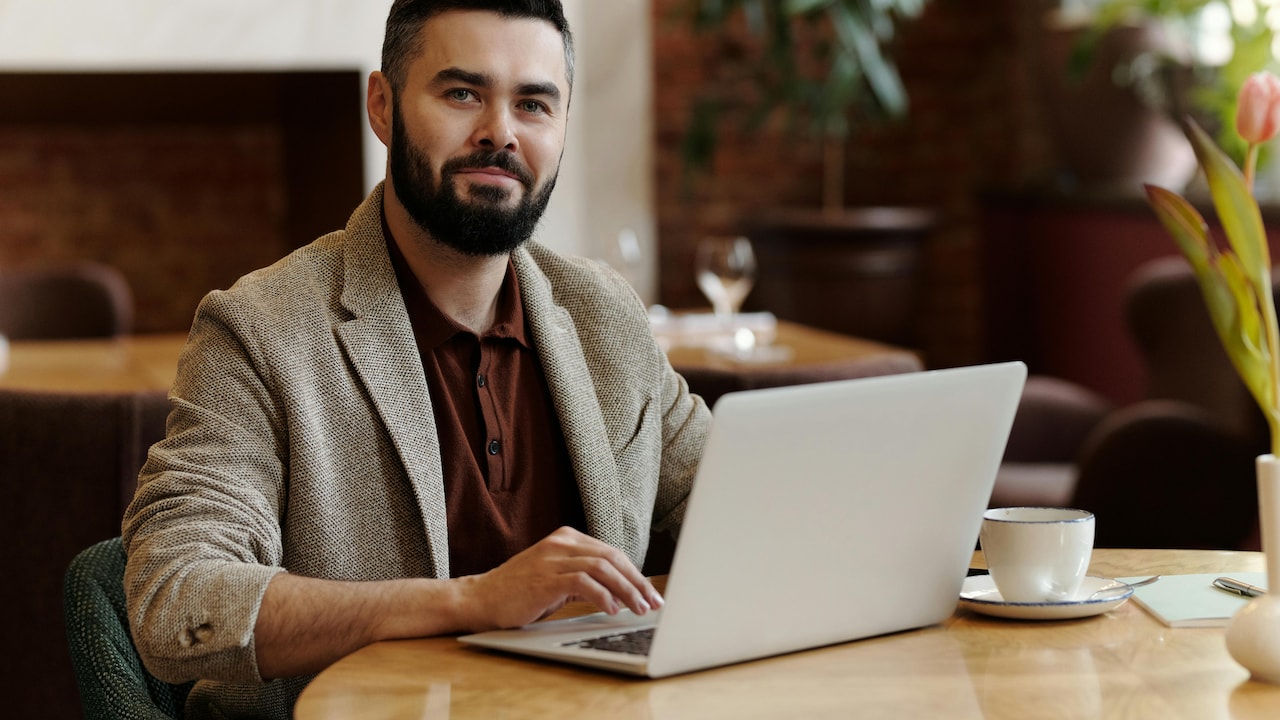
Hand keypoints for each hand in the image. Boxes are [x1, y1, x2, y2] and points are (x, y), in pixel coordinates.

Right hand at [459, 526, 664, 630]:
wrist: (481, 599)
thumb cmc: (520, 592)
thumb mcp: (557, 578)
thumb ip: (585, 578)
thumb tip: (623, 594)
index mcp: (566, 538)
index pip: (611, 553)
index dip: (635, 574)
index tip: (650, 594)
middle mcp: (561, 543)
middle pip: (612, 558)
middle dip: (637, 582)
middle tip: (654, 603)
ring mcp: (552, 558)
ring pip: (602, 568)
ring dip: (626, 590)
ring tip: (638, 609)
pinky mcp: (545, 578)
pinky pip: (583, 582)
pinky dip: (603, 596)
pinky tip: (612, 609)